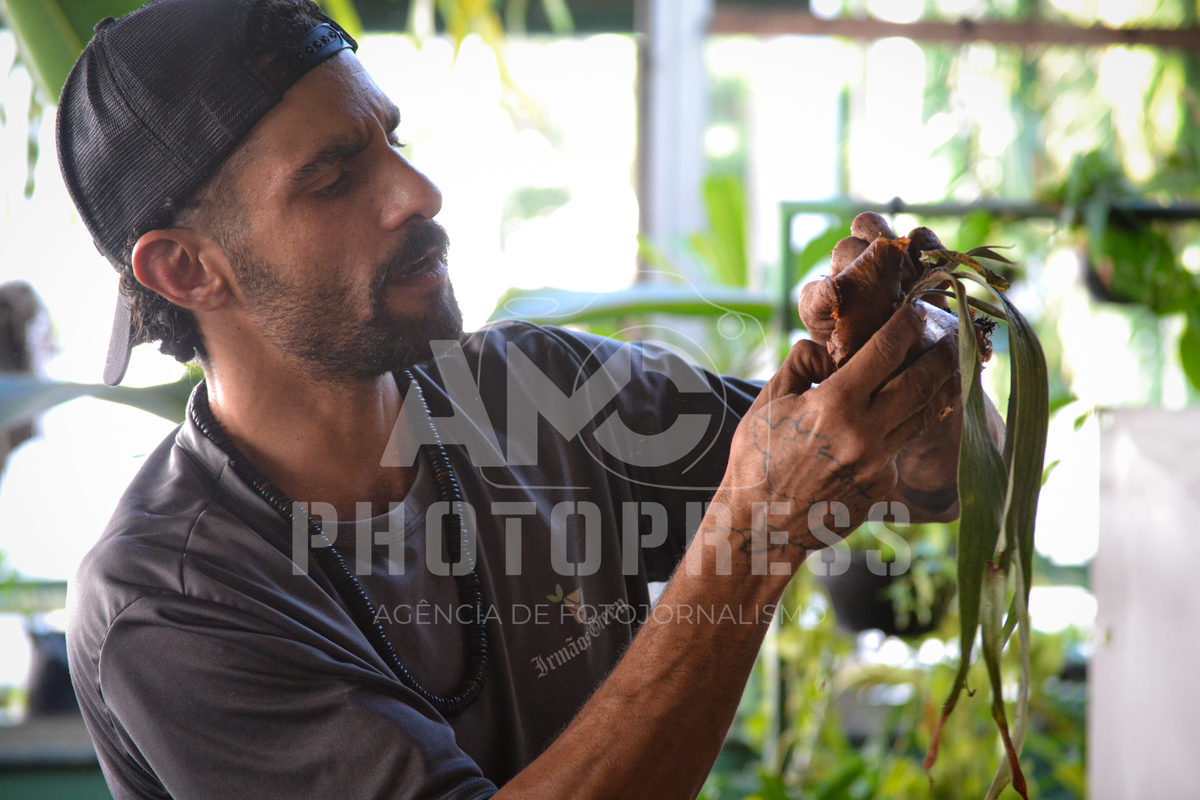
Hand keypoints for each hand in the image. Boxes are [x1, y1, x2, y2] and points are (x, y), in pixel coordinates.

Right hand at [721, 304, 957, 555]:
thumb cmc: (757, 460)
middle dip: (941, 352)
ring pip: (924, 415)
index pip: (885, 351)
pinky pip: (905, 444)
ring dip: (939, 386)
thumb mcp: (768, 402)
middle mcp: (864, 434)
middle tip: (952, 333)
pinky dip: (912, 422)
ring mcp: (878, 463)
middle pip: (922, 382)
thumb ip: (801, 365)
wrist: (762, 525)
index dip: (907, 324)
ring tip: (947, 364)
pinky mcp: (884, 485)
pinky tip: (916, 407)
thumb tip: (831, 350)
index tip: (917, 308)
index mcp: (833, 405)